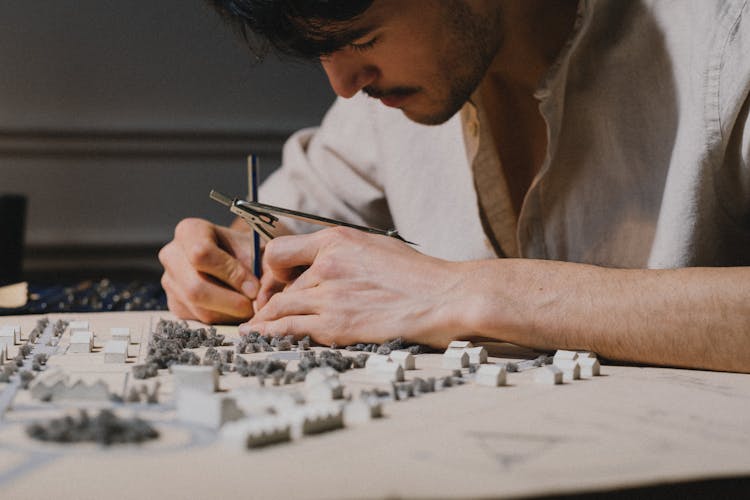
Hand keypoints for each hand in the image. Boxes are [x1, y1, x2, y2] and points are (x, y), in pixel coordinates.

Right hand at [159, 218, 259, 323]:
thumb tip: (257, 294)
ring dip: (229, 312)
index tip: (254, 287)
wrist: (236, 259)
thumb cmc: (247, 252)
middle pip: (195, 287)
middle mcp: (172, 254)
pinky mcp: (174, 304)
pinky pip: (198, 319)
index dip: (230, 274)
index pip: (201, 253)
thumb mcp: (257, 251)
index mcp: (190, 231)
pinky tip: (234, 309)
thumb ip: (261, 267)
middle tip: (253, 305)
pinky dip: (223, 318)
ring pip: (198, 308)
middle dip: (230, 301)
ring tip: (248, 306)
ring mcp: (169, 281)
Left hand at [242, 227, 463, 346]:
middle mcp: (328, 264)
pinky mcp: (336, 324)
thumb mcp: (375, 248)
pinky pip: (290, 328)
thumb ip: (344, 253)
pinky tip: (260, 337)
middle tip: (265, 311)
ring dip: (265, 319)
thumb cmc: (419, 276)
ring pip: (280, 307)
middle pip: (280, 283)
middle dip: (270, 299)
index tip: (276, 281)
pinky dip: (270, 333)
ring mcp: (330, 295)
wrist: (445, 297)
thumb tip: (323, 265)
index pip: (280, 251)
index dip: (272, 269)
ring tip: (254, 329)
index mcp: (337, 240)